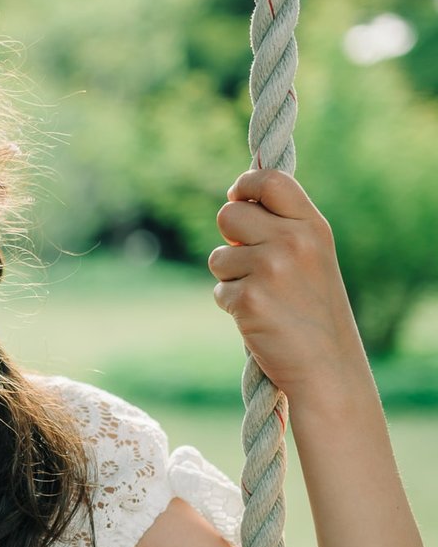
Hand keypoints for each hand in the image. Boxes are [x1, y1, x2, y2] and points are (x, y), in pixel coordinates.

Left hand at [208, 169, 363, 400]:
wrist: (328, 367)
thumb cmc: (315, 311)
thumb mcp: (313, 257)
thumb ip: (282, 228)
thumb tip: (233, 204)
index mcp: (313, 227)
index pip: (271, 180)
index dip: (245, 184)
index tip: (238, 196)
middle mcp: (293, 242)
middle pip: (230, 214)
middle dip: (231, 237)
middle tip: (251, 262)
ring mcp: (270, 270)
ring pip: (218, 256)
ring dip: (230, 276)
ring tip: (264, 296)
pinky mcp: (248, 299)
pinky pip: (219, 289)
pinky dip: (232, 304)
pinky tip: (259, 318)